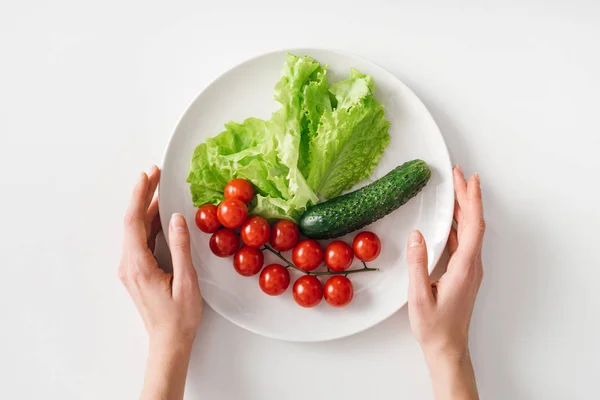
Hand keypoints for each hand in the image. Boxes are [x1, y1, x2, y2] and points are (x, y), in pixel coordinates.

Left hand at [119, 166, 202, 346]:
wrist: (168, 343)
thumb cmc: (179, 317)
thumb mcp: (186, 281)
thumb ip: (181, 248)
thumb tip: (177, 219)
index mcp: (138, 265)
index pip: (134, 221)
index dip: (139, 195)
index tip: (147, 175)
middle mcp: (128, 265)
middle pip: (132, 222)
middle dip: (143, 195)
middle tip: (156, 173)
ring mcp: (130, 268)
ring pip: (136, 230)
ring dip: (146, 208)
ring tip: (160, 188)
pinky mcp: (136, 272)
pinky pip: (140, 240)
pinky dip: (149, 223)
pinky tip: (160, 215)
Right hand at [407, 166, 484, 399]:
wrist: (448, 348)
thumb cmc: (434, 326)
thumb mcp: (419, 296)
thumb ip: (418, 264)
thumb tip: (417, 235)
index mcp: (465, 267)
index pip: (473, 226)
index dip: (472, 200)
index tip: (469, 179)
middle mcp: (473, 265)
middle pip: (474, 224)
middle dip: (468, 197)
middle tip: (459, 175)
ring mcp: (470, 269)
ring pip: (470, 232)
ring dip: (463, 210)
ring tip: (454, 191)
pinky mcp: (465, 273)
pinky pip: (464, 242)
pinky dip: (458, 225)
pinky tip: (448, 221)